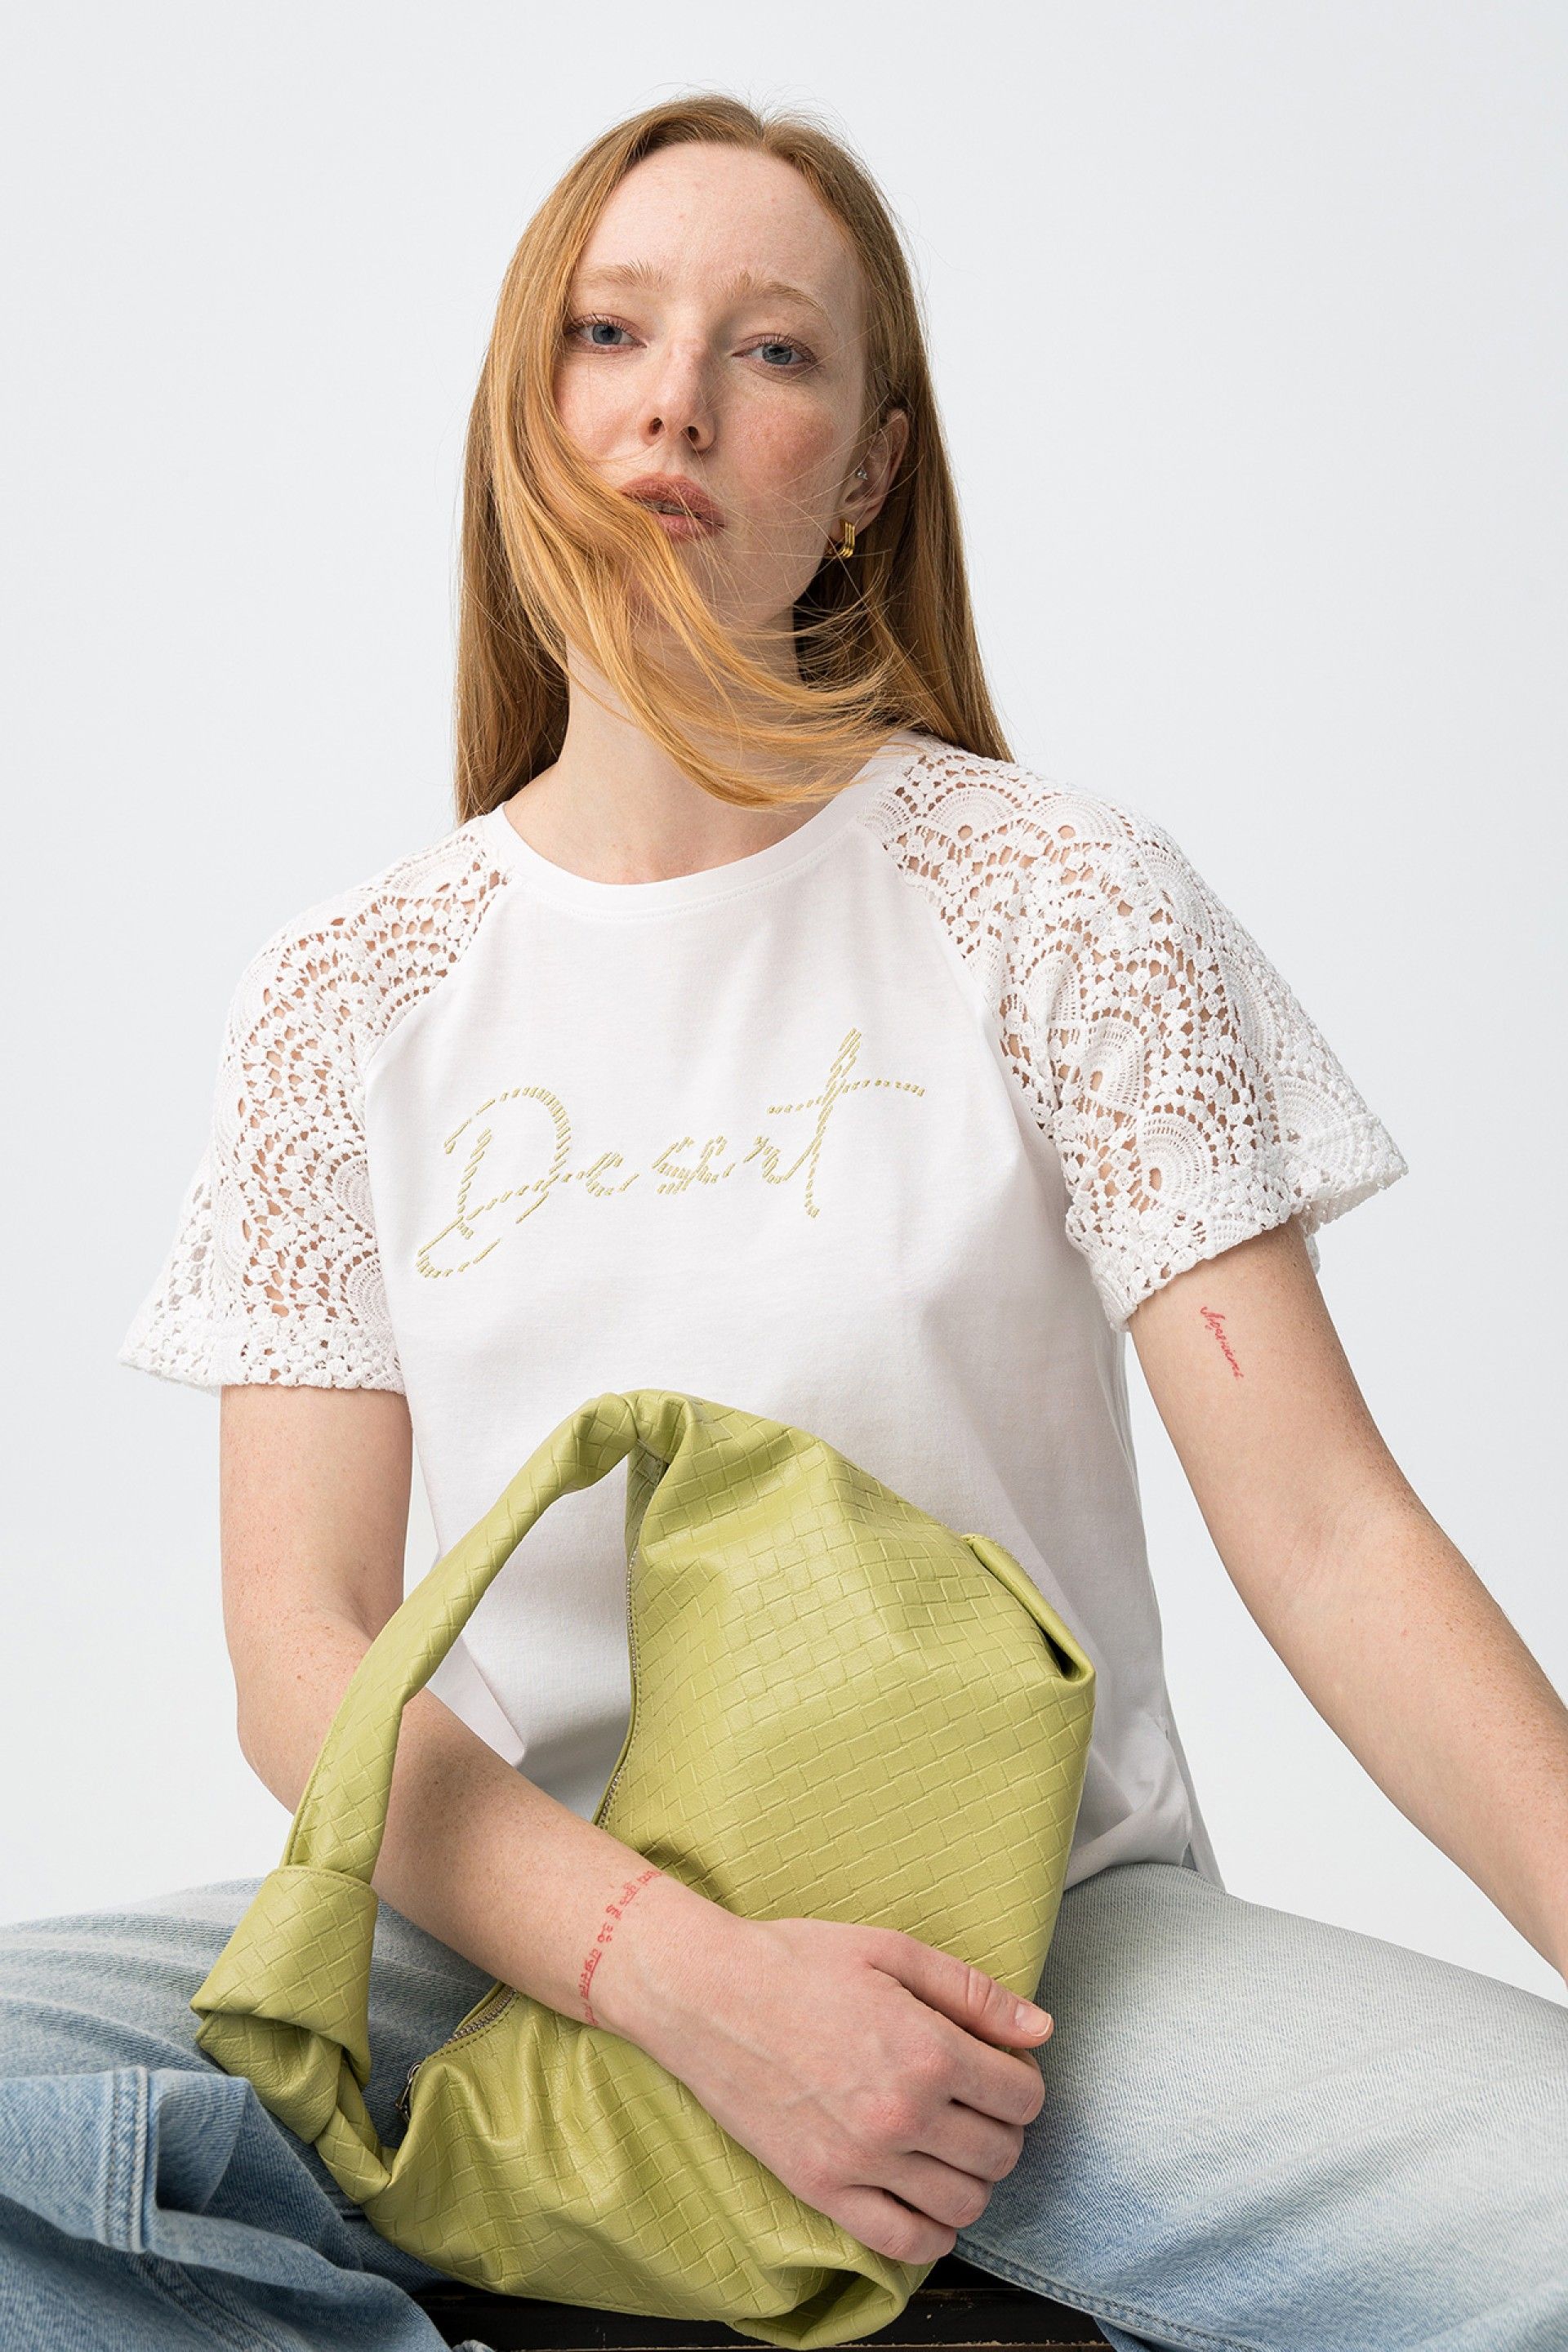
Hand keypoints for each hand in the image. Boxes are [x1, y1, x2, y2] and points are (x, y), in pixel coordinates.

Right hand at [608, 1899, 1052, 2264]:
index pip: (1022, 2096)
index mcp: (926, 2051)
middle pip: (1001, 2152)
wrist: (706, 1995)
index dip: (1022, 2079)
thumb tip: (1042, 2029)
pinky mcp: (822, 2189)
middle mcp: (902, 2115)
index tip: (1001, 2067)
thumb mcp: (891, 1952)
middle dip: (1003, 2127)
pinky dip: (932, 2232)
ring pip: (964, 2203)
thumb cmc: (798, 1962)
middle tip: (976, 2101)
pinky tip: (926, 2197)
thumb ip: (973, 1993)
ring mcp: (861, 2160)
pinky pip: (903, 2241)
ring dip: (974, 2177)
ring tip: (951, 2143)